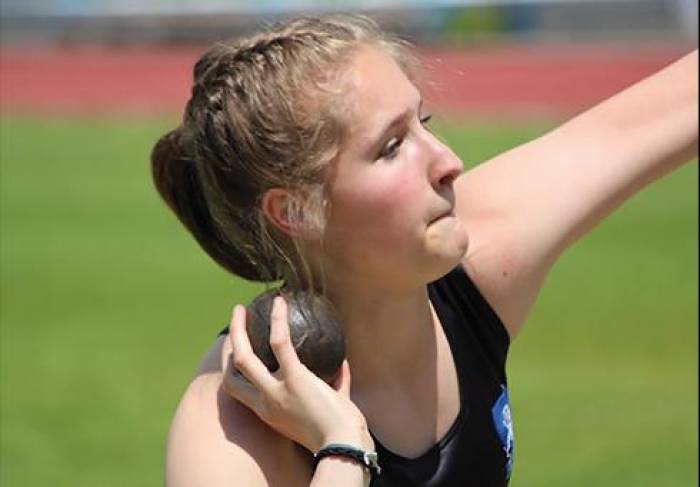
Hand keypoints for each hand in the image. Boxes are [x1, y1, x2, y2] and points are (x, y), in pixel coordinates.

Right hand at [221, 297, 373, 452]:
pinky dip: (278, 320)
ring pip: (243, 357)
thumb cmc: (342, 433)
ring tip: (241, 308)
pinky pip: (280, 343)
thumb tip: (342, 365)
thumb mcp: (330, 408)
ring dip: (238, 330)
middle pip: (232, 370)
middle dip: (229, 343)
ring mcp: (276, 391)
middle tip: (235, 320)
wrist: (345, 445)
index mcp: (268, 412)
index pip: (238, 388)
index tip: (236, 344)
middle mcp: (265, 403)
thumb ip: (334, 386)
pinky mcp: (295, 379)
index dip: (231, 365)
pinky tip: (280, 303)